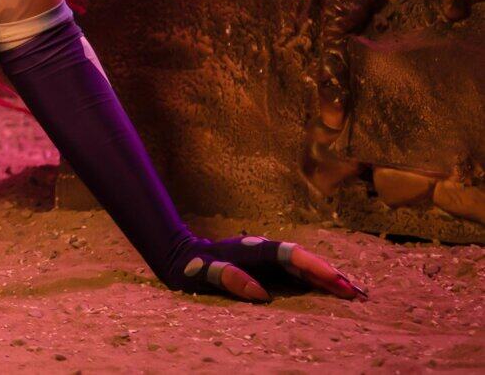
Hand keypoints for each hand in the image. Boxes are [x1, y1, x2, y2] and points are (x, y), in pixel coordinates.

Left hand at [170, 236, 367, 302]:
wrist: (183, 256)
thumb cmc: (194, 266)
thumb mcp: (205, 272)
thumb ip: (229, 277)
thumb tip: (261, 294)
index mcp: (254, 249)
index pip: (290, 255)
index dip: (314, 266)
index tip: (336, 279)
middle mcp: (267, 251)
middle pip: (305, 261)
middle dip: (332, 276)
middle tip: (359, 294)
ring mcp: (271, 260)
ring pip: (306, 268)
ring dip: (330, 280)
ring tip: (357, 294)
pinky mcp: (271, 270)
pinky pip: (300, 276)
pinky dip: (319, 283)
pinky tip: (336, 293)